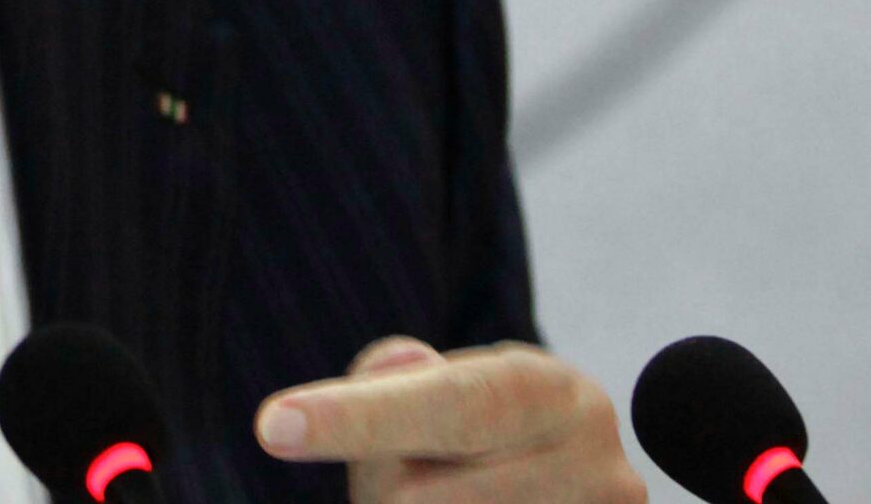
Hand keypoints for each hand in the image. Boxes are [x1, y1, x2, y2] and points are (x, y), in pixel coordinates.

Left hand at [254, 337, 643, 503]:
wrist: (566, 483)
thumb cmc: (481, 433)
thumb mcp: (446, 383)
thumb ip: (395, 379)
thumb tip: (384, 387)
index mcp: (553, 392)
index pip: (443, 405)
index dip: (356, 417)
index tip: (274, 425)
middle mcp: (596, 470)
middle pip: (419, 502)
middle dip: (382, 492)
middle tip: (402, 474)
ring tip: (447, 488)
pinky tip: (461, 498)